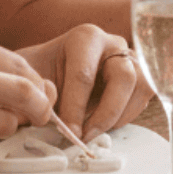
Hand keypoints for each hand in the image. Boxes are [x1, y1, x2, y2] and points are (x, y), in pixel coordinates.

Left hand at [19, 25, 145, 137]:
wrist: (55, 70)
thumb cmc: (43, 72)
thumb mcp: (29, 77)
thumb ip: (32, 93)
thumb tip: (37, 115)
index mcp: (85, 38)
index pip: (84, 74)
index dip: (75, 107)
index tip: (67, 131)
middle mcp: (113, 44)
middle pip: (123, 77)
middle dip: (105, 113)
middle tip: (85, 135)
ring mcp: (130, 59)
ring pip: (141, 87)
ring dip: (119, 116)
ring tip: (94, 132)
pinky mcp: (139, 76)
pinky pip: (144, 99)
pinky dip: (125, 117)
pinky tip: (102, 125)